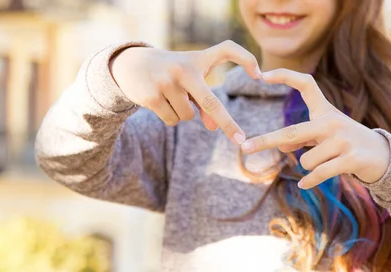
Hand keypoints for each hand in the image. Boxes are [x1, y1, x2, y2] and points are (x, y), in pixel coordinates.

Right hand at [110, 40, 261, 143]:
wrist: (130, 64)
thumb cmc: (171, 72)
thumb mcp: (190, 80)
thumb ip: (205, 102)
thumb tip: (212, 127)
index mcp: (198, 59)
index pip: (227, 50)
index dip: (245, 59)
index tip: (260, 75)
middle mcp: (183, 69)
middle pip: (211, 102)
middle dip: (228, 123)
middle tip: (240, 140)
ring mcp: (166, 82)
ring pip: (188, 116)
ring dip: (183, 114)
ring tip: (171, 97)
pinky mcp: (150, 96)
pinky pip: (172, 120)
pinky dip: (169, 117)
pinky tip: (159, 101)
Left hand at [240, 69, 390, 188]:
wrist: (383, 156)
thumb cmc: (346, 143)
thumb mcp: (324, 136)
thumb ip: (302, 137)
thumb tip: (281, 147)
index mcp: (325, 110)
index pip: (306, 83)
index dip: (285, 76)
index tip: (263, 75)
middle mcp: (332, 121)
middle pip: (292, 133)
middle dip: (266, 141)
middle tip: (245, 148)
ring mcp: (343, 140)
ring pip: (306, 161)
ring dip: (310, 168)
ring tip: (328, 163)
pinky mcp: (351, 158)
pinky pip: (319, 174)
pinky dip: (309, 182)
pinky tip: (304, 185)